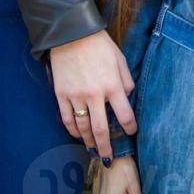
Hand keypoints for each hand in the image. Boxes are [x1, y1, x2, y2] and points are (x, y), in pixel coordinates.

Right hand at [48, 30, 136, 161]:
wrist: (71, 34)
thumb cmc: (99, 45)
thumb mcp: (120, 59)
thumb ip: (126, 80)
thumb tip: (129, 98)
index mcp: (113, 85)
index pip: (125, 114)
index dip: (130, 127)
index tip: (131, 133)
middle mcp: (95, 94)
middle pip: (102, 129)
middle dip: (106, 146)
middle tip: (109, 158)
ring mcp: (76, 96)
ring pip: (83, 127)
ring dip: (89, 141)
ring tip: (94, 149)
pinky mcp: (61, 95)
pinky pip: (68, 119)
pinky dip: (73, 130)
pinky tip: (78, 135)